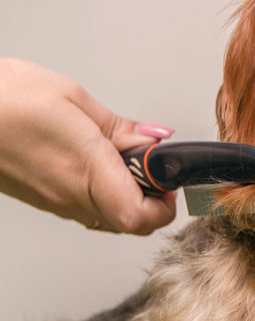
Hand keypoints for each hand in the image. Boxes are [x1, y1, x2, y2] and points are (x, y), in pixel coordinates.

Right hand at [0, 58, 175, 234]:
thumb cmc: (7, 98)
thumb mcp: (75, 99)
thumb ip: (120, 127)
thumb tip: (156, 139)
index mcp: (85, 168)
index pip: (140, 216)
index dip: (166, 204)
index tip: (171, 176)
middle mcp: (70, 196)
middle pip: (131, 224)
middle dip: (155, 200)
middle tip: (154, 164)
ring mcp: (56, 202)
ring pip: (111, 219)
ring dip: (133, 196)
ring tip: (128, 157)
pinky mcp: (45, 200)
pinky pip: (90, 210)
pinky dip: (110, 193)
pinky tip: (104, 161)